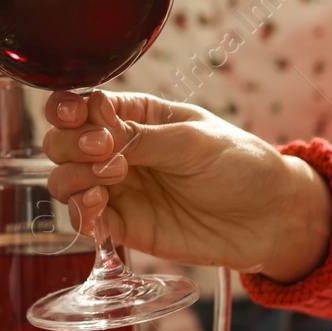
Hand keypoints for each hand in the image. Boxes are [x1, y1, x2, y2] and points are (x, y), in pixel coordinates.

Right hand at [41, 90, 331, 282]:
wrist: (270, 218)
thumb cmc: (239, 164)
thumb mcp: (193, 141)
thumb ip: (140, 138)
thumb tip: (94, 131)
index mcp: (136, 116)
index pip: (82, 105)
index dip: (69, 110)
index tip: (81, 119)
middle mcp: (118, 150)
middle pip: (62, 142)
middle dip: (71, 145)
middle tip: (105, 153)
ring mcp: (117, 188)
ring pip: (64, 180)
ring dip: (72, 179)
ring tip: (108, 183)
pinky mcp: (124, 225)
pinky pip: (83, 218)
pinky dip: (79, 214)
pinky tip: (97, 210)